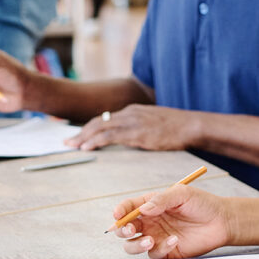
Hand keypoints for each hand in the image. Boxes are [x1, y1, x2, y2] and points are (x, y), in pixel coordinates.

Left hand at [65, 105, 194, 150]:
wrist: (191, 125)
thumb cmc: (176, 127)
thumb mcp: (154, 123)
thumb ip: (140, 127)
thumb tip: (130, 137)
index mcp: (132, 110)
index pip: (105, 118)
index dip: (89, 127)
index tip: (78, 135)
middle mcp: (129, 113)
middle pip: (98, 121)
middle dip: (81, 132)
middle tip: (67, 142)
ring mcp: (132, 121)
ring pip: (100, 127)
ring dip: (83, 137)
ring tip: (71, 146)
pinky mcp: (136, 132)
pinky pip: (110, 136)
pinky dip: (95, 141)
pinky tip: (86, 148)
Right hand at [112, 184, 232, 258]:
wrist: (221, 221)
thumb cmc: (201, 203)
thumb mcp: (181, 194)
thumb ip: (161, 200)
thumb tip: (142, 210)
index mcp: (149, 205)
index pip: (128, 208)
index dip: (120, 211)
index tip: (118, 215)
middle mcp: (149, 222)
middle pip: (125, 229)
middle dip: (122, 230)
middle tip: (130, 230)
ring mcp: (156, 238)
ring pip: (133, 246)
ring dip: (136, 245)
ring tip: (149, 240)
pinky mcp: (166, 252)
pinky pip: (154, 254)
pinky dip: (161, 248)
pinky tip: (174, 239)